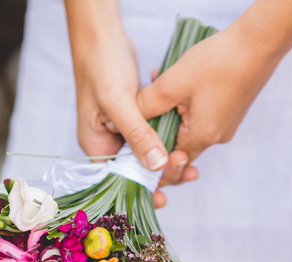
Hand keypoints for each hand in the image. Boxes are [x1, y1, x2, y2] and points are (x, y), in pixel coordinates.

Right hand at [66, 8, 192, 208]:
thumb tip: (157, 166)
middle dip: (162, 176)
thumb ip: (137, 135)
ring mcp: (121, 132)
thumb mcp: (119, 102)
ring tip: (194, 166)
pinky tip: (187, 138)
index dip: (140, 191)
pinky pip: (153, 138)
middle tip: (190, 173)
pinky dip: (168, 140)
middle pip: (136, 172)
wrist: (101, 34)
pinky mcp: (135, 119)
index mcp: (96, 146)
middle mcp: (108, 143)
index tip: (163, 197)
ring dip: (169, 159)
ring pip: (148, 156)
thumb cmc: (101, 65)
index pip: (117, 180)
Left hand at [137, 23, 281, 165]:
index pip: (168, 163)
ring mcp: (225, 126)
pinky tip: (177, 82)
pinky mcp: (230, 112)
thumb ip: (145, 107)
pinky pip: (200, 117)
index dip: (149, 155)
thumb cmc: (217, 62)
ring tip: (159, 84)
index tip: (133, 139)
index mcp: (202, 138)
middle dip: (157, 127)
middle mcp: (216, 138)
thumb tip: (123, 121)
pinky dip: (184, 106)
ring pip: (187, 128)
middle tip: (144, 105)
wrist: (259, 44)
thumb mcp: (171, 84)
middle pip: (177, 146)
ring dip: (170, 112)